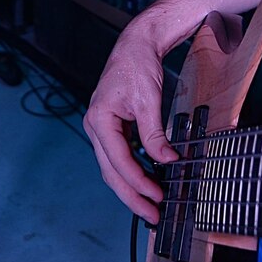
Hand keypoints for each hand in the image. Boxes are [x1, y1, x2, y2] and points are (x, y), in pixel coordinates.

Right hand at [82, 9, 194, 222]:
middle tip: (152, 215)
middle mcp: (95, 127)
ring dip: (131, 187)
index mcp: (99, 120)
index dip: (138, 183)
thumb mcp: (149, 101)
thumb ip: (155, 135)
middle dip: (132, 196)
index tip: (157, 197)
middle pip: (112, 172)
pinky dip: (132, 172)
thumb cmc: (137, 65)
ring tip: (150, 205)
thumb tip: (167, 161)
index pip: (119, 162)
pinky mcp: (111, 128)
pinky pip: (119, 157)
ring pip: (114, 168)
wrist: (135, 45)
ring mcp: (101, 129)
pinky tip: (146, 182)